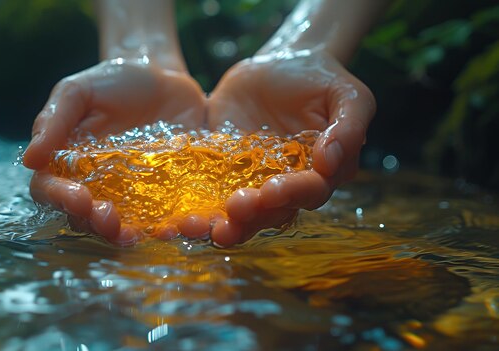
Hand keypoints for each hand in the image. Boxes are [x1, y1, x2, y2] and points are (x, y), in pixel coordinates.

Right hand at [23, 59, 205, 244]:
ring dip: (125, 236)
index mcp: (66, 163)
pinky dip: (165, 226)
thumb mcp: (78, 91)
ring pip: (121, 226)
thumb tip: (28, 160)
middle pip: (85, 217)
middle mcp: (95, 186)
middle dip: (95, 224)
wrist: (161, 74)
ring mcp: (130, 194)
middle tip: (109, 220)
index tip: (79, 199)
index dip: (60, 199)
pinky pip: (161, 217)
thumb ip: (54, 121)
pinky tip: (171, 228)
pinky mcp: (164, 194)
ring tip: (136, 236)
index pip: (51, 190)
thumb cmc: (112, 81)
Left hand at [207, 49, 375, 246]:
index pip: (308, 192)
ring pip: (242, 212)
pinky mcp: (224, 170)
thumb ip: (348, 127)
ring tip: (205, 226)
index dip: (292, 194)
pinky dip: (200, 206)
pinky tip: (183, 214)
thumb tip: (330, 163)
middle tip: (234, 210)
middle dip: (254, 216)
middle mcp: (286, 185)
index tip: (271, 190)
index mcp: (320, 174)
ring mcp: (253, 180)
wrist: (281, 61)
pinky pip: (212, 192)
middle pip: (272, 211)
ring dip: (225, 222)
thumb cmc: (322, 80)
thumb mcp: (348, 96)